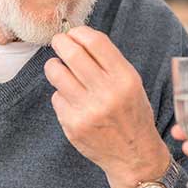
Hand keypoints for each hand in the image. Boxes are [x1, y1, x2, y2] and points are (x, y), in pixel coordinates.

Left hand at [45, 26, 170, 187]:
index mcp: (125, 78)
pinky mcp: (73, 125)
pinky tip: (72, 100)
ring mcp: (88, 110)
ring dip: (54, 65)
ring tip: (59, 68)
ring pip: (56, 72)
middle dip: (60, 42)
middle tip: (58, 42)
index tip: (73, 33)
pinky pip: (56, 97)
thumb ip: (108, 62)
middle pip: (72, 53)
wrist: (134, 155)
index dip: (79, 32)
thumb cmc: (132, 114)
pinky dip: (61, 94)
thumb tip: (78, 37)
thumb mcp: (132, 83)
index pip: (95, 42)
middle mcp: (107, 93)